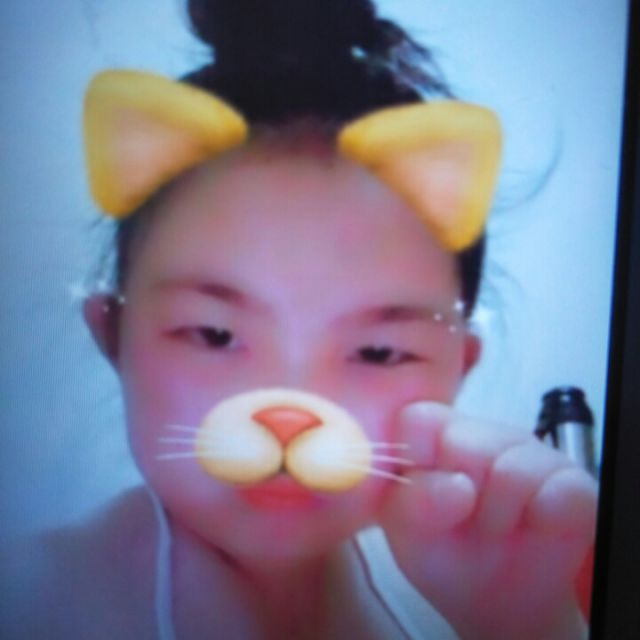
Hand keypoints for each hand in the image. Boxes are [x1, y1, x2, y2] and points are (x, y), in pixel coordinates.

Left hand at [378, 402, 596, 639]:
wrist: (494, 597)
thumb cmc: (444, 550)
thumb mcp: (408, 534)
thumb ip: (410, 503)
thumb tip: (456, 485)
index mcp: (436, 436)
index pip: (417, 419)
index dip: (415, 458)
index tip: (421, 494)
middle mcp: (485, 434)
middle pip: (463, 442)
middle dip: (456, 495)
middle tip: (462, 518)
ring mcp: (532, 453)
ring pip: (512, 470)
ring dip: (498, 515)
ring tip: (495, 528)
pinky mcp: (573, 482)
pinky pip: (565, 491)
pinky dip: (547, 518)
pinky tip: (535, 527)